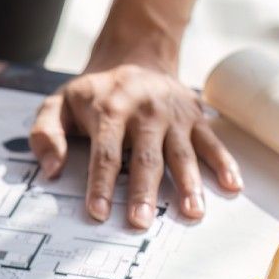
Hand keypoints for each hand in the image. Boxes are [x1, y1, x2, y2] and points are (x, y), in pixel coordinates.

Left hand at [30, 63, 241, 228]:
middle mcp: (145, 110)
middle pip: (145, 157)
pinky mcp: (195, 117)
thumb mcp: (59, 103)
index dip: (100, 184)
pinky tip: (232, 186)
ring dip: (189, 184)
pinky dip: (224, 163)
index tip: (98, 213)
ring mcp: (174, 114)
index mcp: (109, 108)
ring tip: (192, 212)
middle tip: (141, 221)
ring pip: (182, 153)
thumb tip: (51, 170)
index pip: (105, 152)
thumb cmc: (94, 94)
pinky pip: (211, 142)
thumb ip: (46, 134)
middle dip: (143, 191)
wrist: (135, 57)